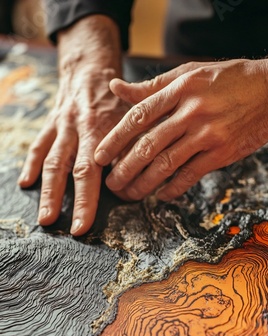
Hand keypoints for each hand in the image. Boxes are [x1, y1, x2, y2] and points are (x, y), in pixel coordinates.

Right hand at [18, 16, 126, 235]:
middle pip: (65, 169)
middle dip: (59, 200)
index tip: (83, 226)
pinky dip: (31, 164)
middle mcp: (76, 130)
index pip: (89, 171)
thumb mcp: (131, 118)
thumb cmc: (118, 99)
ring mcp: (61, 127)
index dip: (85, 200)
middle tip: (54, 226)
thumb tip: (133, 182)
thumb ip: (130, 148)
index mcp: (99, 130)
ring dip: (45, 190)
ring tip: (43, 216)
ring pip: (49, 161)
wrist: (92, 68)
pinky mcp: (50, 124)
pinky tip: (26, 183)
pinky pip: (38, 145)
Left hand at [94, 57, 267, 201]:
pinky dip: (173, 189)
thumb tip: (117, 88)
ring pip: (166, 164)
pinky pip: (190, 175)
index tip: (99, 157)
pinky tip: (161, 196)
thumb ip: (151, 86)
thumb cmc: (229, 80)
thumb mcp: (190, 73)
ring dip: (143, 184)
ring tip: (129, 194)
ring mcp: (207, 134)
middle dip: (124, 169)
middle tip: (111, 184)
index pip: (138, 116)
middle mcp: (191, 111)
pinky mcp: (221, 153)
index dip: (115, 139)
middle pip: (148, 145)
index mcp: (180, 88)